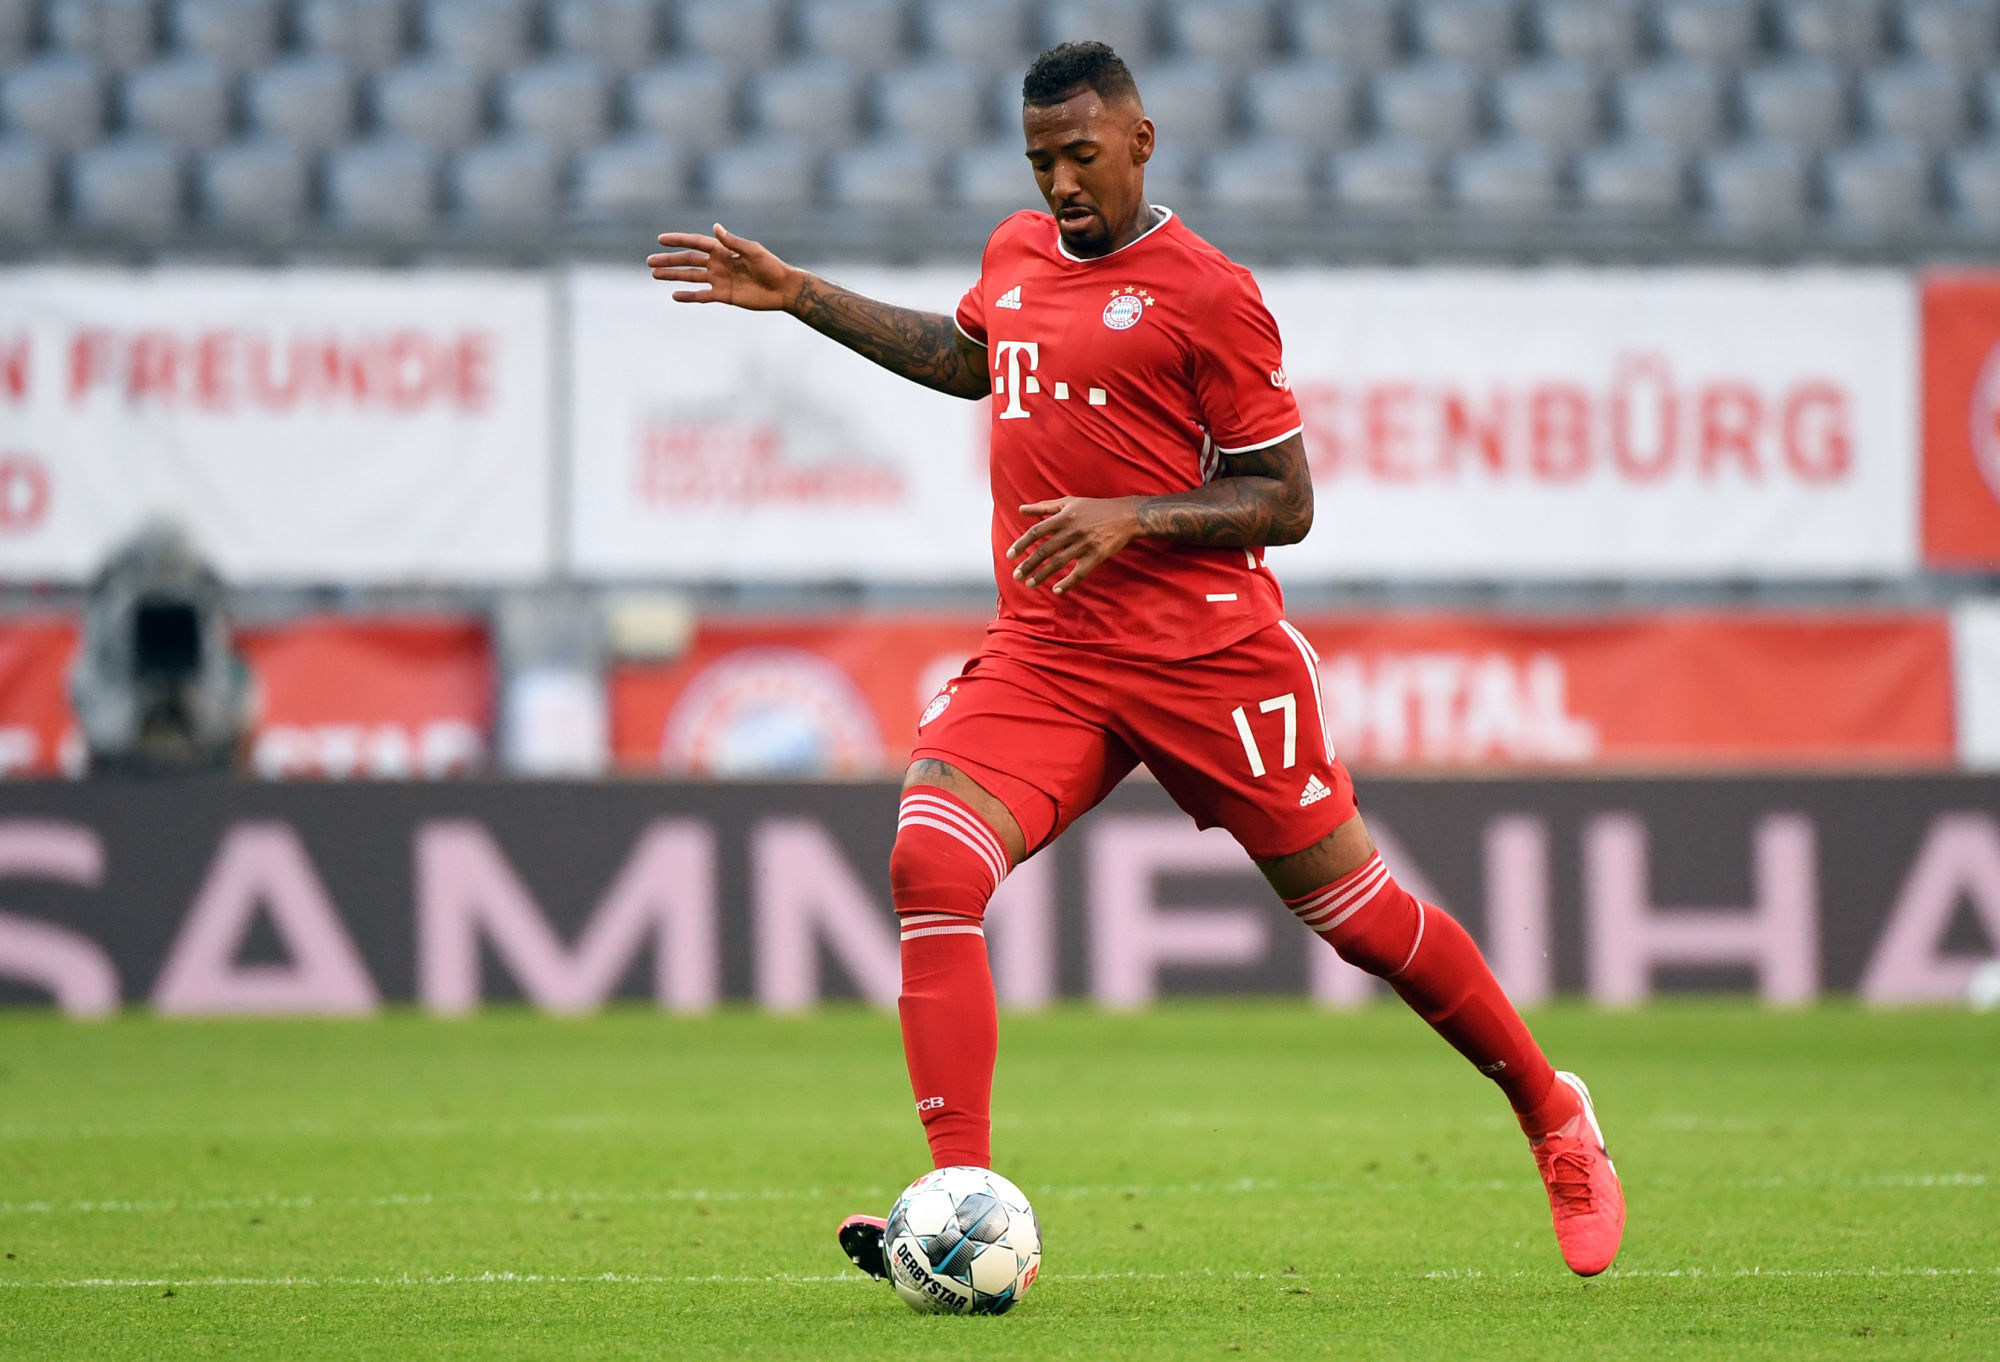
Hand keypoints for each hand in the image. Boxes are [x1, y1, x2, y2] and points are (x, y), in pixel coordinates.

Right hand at [647, 224, 801, 310]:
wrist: (783, 289)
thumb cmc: (771, 267)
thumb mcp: (753, 251)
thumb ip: (732, 242)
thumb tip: (715, 227)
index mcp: (724, 250)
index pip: (696, 243)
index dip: (678, 241)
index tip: (660, 239)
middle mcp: (718, 264)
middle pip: (688, 261)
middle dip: (669, 260)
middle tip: (649, 262)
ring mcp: (719, 280)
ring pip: (691, 277)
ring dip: (673, 276)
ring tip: (654, 275)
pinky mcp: (724, 296)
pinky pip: (702, 296)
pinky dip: (689, 296)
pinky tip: (674, 295)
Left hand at [1006, 496, 1143, 593]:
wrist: (1126, 515)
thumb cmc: (1095, 508)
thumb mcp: (1069, 502)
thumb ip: (1044, 507)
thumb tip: (1021, 510)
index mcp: (1064, 517)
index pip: (1036, 532)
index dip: (1021, 544)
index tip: (1010, 555)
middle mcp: (1072, 531)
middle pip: (1044, 550)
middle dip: (1028, 564)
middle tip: (1016, 576)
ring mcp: (1085, 544)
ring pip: (1059, 563)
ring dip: (1042, 575)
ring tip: (1030, 584)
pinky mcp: (1097, 555)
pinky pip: (1080, 572)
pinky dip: (1068, 582)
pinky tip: (1057, 590)